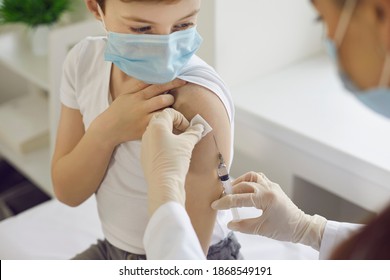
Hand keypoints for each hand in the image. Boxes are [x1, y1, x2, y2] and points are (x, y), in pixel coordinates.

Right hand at [91, 79, 185, 145]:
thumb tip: (153, 75)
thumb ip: (139, 85)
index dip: (171, 82)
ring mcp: (144, 118)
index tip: (182, 80)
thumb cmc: (119, 110)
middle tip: (171, 99)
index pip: (157, 85)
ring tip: (170, 110)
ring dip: (170, 109)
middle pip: (163, 97)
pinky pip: (161, 122)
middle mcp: (141, 105)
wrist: (108, 128)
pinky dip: (167, 120)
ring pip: (164, 111)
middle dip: (171, 97)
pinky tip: (169, 120)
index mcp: (137, 95)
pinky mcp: (145, 129)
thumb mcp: (126, 95)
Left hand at [141, 108, 205, 215]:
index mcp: (156, 126)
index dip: (182, 118)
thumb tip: (199, 127)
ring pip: (157, 133)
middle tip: (184, 133)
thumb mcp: (187, 144)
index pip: (169, 112)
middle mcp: (147, 133)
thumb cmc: (174, 161)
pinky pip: (154, 144)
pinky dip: (163, 144)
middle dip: (174, 124)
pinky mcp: (145, 156)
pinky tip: (172, 154)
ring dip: (169, 134)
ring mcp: (144, 145)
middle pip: (161, 120)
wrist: (164, 184)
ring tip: (180, 144)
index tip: (189, 129)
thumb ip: (194, 132)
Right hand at [211, 172, 326, 249]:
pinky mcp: (273, 186)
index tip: (215, 205)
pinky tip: (244, 188)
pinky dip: (249, 180)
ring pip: (251, 176)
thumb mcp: (261, 230)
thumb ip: (243, 226)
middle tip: (221, 199)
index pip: (240, 198)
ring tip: (231, 191)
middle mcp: (268, 188)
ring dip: (240, 182)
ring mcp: (271, 186)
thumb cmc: (284, 229)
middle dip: (230, 192)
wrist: (301, 227)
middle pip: (243, 185)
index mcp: (266, 198)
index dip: (225, 202)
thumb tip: (230, 224)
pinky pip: (259, 178)